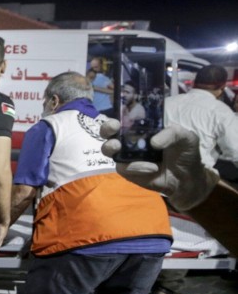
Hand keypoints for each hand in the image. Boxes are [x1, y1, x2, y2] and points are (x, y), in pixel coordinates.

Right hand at [100, 119, 218, 210]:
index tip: (118, 117)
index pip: (124, 118)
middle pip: (109, 132)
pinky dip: (137, 167)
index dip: (118, 114)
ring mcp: (127, 156)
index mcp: (143, 128)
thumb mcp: (186, 137)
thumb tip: (154, 142)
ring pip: (108, 149)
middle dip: (106, 129)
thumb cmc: (185, 153)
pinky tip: (152, 168)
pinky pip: (124, 167)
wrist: (188, 178)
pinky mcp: (128, 171)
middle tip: (113, 129)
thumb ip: (172, 133)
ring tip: (119, 147)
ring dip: (110, 147)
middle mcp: (131, 140)